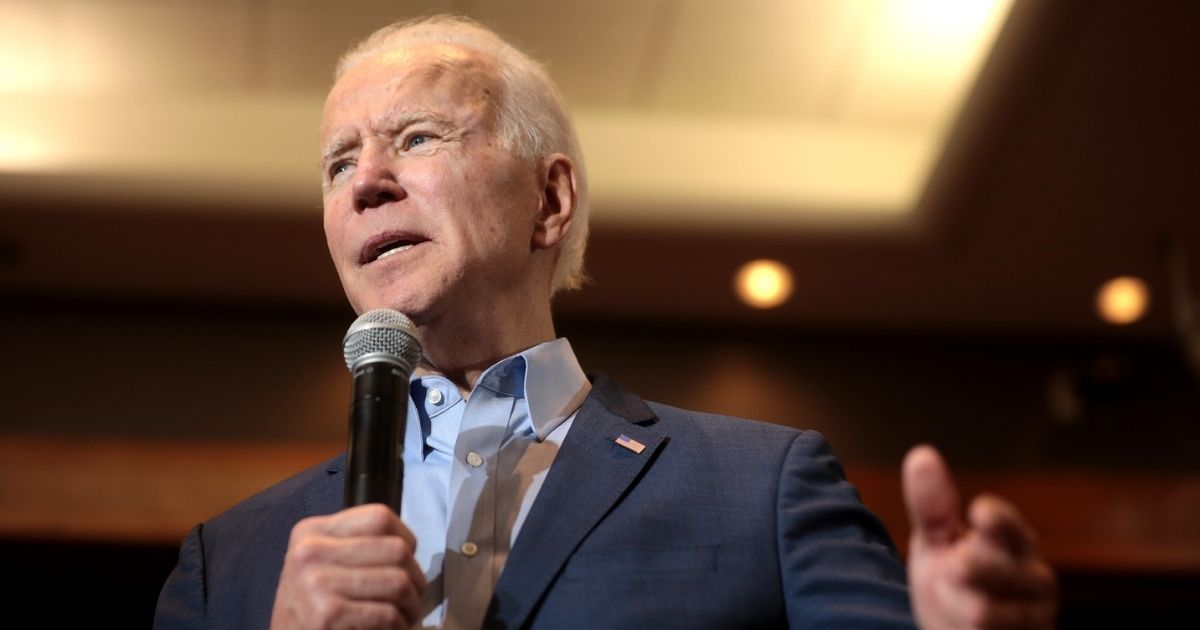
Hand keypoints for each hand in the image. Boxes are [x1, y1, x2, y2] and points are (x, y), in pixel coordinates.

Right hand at [271, 503, 426, 628]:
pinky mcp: (328, 615)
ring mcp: (316, 583)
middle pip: (396, 550)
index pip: (379, 518)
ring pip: (398, 582)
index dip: (406, 538)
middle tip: (413, 595)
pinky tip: (390, 627)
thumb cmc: (311, 607)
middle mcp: (309, 552)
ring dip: (411, 604)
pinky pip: (388, 613)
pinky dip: (398, 624)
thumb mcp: (320, 563)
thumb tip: (406, 544)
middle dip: (415, 577)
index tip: (409, 557)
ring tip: (405, 614)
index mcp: (310, 532)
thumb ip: (353, 545)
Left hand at [902, 445, 1057, 629]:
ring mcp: (1033, 618)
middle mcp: (1033, 577)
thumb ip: (932, 507)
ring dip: (955, 605)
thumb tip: (921, 454)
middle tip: (951, 568)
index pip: (1009, 525)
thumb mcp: (936, 543)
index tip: (977, 513)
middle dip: (965, 568)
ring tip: (949, 599)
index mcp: (1013, 541)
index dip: (997, 520)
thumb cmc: (953, 584)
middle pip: (1001, 568)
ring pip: (988, 611)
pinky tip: (962, 623)